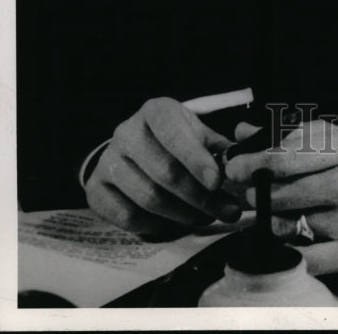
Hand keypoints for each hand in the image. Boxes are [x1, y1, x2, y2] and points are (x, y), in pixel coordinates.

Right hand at [85, 97, 241, 236]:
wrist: (132, 150)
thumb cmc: (174, 140)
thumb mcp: (197, 134)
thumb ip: (219, 148)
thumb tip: (241, 164)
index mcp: (155, 111)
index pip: (173, 132)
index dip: (196, 158)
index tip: (217, 182)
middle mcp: (126, 132)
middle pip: (165, 171)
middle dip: (200, 196)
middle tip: (225, 211)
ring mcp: (107, 161)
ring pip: (148, 197)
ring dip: (183, 214)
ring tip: (205, 217)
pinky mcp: (95, 189)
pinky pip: (127, 216)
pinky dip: (154, 225)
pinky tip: (172, 223)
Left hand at [225, 120, 337, 273]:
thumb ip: (290, 134)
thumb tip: (242, 135)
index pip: (285, 158)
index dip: (252, 165)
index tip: (234, 169)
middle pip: (281, 193)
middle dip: (258, 194)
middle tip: (251, 193)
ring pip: (289, 224)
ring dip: (275, 221)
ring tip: (282, 212)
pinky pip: (305, 258)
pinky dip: (288, 251)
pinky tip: (287, 240)